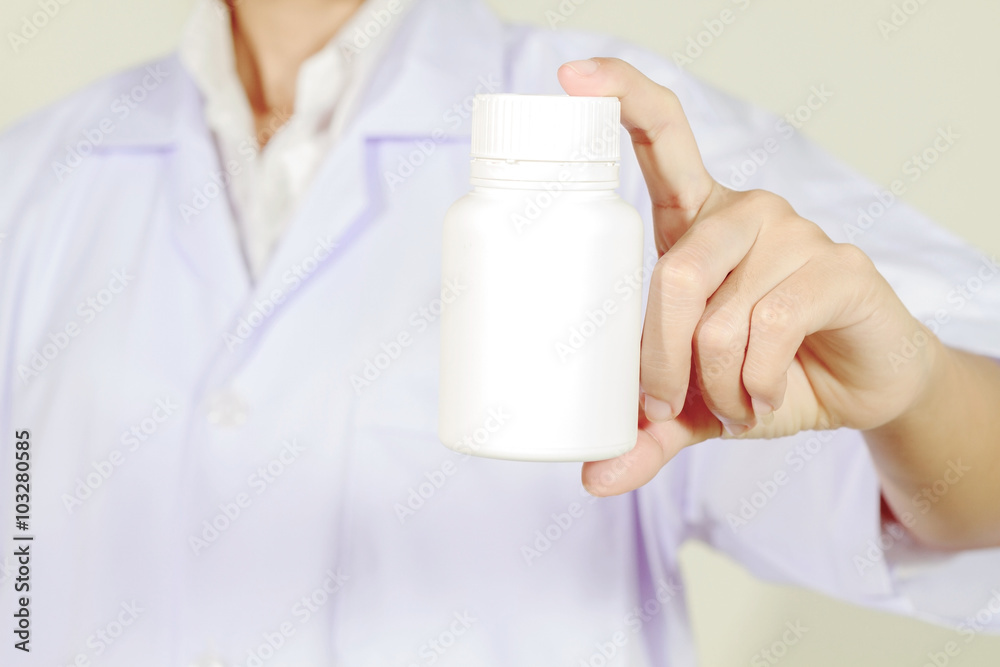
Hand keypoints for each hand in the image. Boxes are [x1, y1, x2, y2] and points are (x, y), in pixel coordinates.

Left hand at [558, 58, 939, 495]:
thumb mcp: (694, 403)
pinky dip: (757, 386)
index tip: (570, 76)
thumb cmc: (765, 373)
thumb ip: (645, 431)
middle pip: (672, 270)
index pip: (661, 136)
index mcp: (697, 223)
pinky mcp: (839, 267)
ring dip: (716, 384)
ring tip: (736, 402)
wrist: (858, 392)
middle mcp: (744, 213)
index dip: (619, 97)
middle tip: (663, 405)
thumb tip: (591, 479)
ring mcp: (795, 232)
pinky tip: (769, 396)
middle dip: (657, 359)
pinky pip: (768, 330)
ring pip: (719, 315)